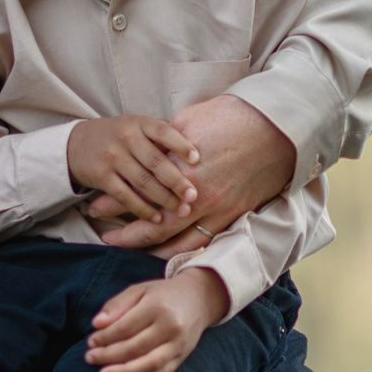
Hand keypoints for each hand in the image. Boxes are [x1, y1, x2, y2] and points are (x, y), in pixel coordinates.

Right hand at [68, 115, 199, 225]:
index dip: (181, 145)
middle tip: (194, 196)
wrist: (77, 144)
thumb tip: (198, 143)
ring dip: (164, 199)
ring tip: (181, 210)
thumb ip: (162, 133)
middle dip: (177, 181)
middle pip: (156, 161)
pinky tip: (156, 218)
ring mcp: (112, 157)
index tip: (197, 159)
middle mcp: (126, 138)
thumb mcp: (137, 125)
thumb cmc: (117, 136)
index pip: (163, 132)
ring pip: (143, 181)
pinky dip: (142, 209)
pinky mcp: (102, 177)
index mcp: (139, 124)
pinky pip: (125, 196)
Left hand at [86, 270, 227, 371]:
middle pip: (136, 347)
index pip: (126, 327)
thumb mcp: (138, 290)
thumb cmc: (161, 294)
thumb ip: (117, 305)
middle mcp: (171, 327)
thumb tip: (96, 324)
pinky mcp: (182, 357)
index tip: (90, 342)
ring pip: (149, 364)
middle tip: (89, 359)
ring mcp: (178, 345)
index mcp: (157, 307)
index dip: (106, 337)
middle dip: (109, 356)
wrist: (199, 299)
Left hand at [89, 95, 294, 253]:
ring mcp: (218, 209)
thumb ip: (164, 144)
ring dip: (151, 248)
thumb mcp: (188, 123)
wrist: (276, 127)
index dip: (113, 203)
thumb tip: (146, 152)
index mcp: (182, 170)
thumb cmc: (231, 117)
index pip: (138, 194)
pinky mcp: (235, 215)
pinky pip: (204, 242)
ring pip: (178, 242)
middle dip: (126, 234)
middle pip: (153, 226)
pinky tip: (167, 253)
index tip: (94, 206)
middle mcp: (198, 196)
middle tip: (105, 236)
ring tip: (131, 249)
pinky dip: (183, 251)